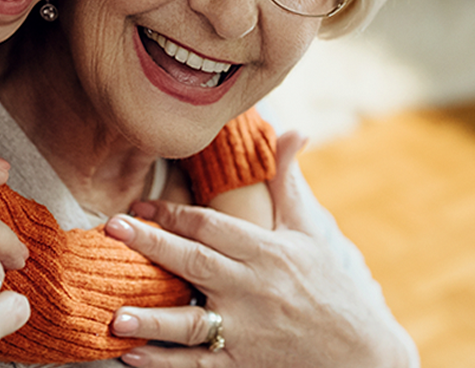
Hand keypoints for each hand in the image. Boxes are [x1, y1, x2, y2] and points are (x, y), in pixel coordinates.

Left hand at [104, 132, 416, 367]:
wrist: (363, 354)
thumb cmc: (330, 287)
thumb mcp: (309, 232)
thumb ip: (287, 182)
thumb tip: (294, 129)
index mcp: (268, 251)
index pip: (211, 226)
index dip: (172, 214)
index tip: (137, 206)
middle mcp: (254, 289)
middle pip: (196, 262)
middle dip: (151, 244)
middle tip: (111, 228)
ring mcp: (248, 331)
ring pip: (193, 322)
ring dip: (152, 319)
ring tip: (115, 315)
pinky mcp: (244, 365)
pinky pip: (198, 365)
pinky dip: (164, 362)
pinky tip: (131, 356)